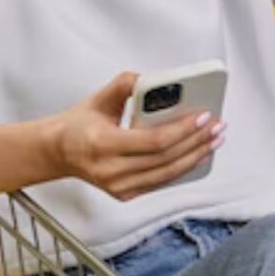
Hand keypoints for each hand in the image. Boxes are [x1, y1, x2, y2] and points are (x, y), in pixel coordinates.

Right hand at [52, 72, 224, 200]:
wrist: (57, 152)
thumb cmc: (78, 124)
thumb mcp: (99, 98)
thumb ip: (126, 84)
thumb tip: (157, 80)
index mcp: (101, 144)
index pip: (153, 141)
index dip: (183, 130)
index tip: (203, 116)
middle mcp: (110, 171)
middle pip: (165, 159)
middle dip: (197, 142)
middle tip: (217, 126)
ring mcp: (117, 187)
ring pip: (167, 174)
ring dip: (196, 156)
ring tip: (214, 140)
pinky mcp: (124, 194)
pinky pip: (160, 182)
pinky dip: (182, 168)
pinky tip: (197, 154)